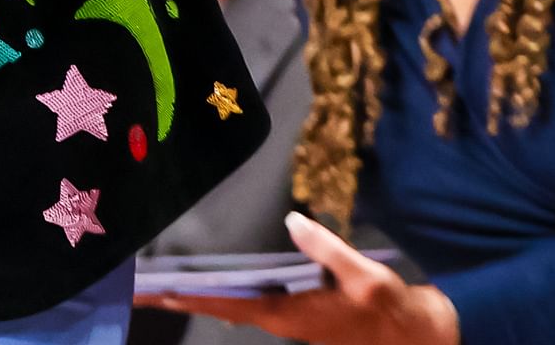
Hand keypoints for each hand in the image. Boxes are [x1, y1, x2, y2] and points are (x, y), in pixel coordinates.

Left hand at [143, 213, 459, 344]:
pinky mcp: (296, 315)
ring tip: (161, 283)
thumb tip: (293, 221)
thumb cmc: (388, 308)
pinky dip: (223, 294)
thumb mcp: (363, 274)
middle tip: (138, 288)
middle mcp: (279, 319)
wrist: (416, 336)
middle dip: (180, 299)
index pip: (225, 304)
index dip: (187, 298)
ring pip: (232, 307)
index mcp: (287, 313)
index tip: (152, 292)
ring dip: (199, 297)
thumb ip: (326, 248)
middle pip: (219, 308)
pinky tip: (207, 287)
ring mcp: (286, 319)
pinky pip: (248, 303)